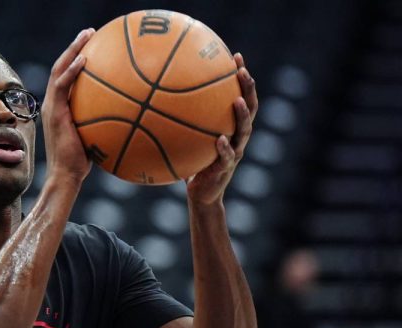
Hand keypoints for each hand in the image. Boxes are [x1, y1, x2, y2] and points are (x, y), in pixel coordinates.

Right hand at [41, 28, 95, 184]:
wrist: (67, 176)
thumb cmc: (83, 163)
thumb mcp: (96, 137)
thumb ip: (104, 122)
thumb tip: (131, 116)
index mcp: (60, 107)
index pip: (65, 76)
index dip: (76, 58)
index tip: (92, 44)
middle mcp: (52, 103)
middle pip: (61, 67)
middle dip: (75, 46)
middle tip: (90, 32)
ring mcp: (51, 107)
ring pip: (59, 70)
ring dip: (72, 50)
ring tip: (87, 35)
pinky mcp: (54, 113)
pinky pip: (62, 86)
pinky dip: (72, 71)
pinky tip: (85, 59)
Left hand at [186, 53, 257, 205]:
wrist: (201, 196)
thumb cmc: (191, 164)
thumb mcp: (185, 141)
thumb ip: (177, 123)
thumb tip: (152, 99)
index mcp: (230, 127)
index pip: (240, 96)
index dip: (240, 78)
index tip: (235, 56)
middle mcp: (237, 137)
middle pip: (250, 108)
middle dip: (248, 88)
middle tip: (242, 71)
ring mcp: (235, 153)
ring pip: (245, 131)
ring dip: (243, 115)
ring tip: (237, 101)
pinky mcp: (225, 170)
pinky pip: (227, 157)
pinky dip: (224, 148)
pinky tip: (219, 139)